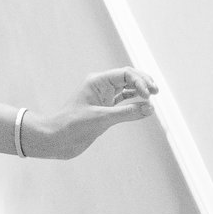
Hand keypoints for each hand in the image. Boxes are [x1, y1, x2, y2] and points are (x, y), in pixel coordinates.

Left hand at [26, 67, 157, 159]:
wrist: (56, 139)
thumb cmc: (73, 125)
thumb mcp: (102, 119)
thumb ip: (127, 113)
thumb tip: (150, 108)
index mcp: (98, 81)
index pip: (125, 74)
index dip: (140, 81)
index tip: (149, 95)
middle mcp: (101, 86)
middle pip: (128, 77)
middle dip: (143, 82)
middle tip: (157, 91)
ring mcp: (103, 98)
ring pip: (126, 89)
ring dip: (139, 91)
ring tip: (153, 97)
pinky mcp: (104, 110)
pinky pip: (123, 102)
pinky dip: (134, 103)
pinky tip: (143, 107)